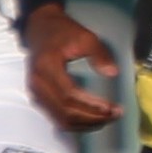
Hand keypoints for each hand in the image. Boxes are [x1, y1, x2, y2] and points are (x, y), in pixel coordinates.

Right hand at [24, 6, 124, 130]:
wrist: (40, 29)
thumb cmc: (63, 32)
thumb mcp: (85, 37)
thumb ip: (99, 54)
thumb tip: (113, 73)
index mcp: (46, 67)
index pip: (69, 94)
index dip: (91, 105)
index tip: (112, 108)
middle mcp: (37, 84)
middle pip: (65, 111)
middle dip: (92, 118)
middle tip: (115, 115)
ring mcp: (35, 93)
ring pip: (60, 119)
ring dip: (85, 124)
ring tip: (107, 119)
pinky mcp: (38, 98)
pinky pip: (56, 117)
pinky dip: (75, 123)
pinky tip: (92, 120)